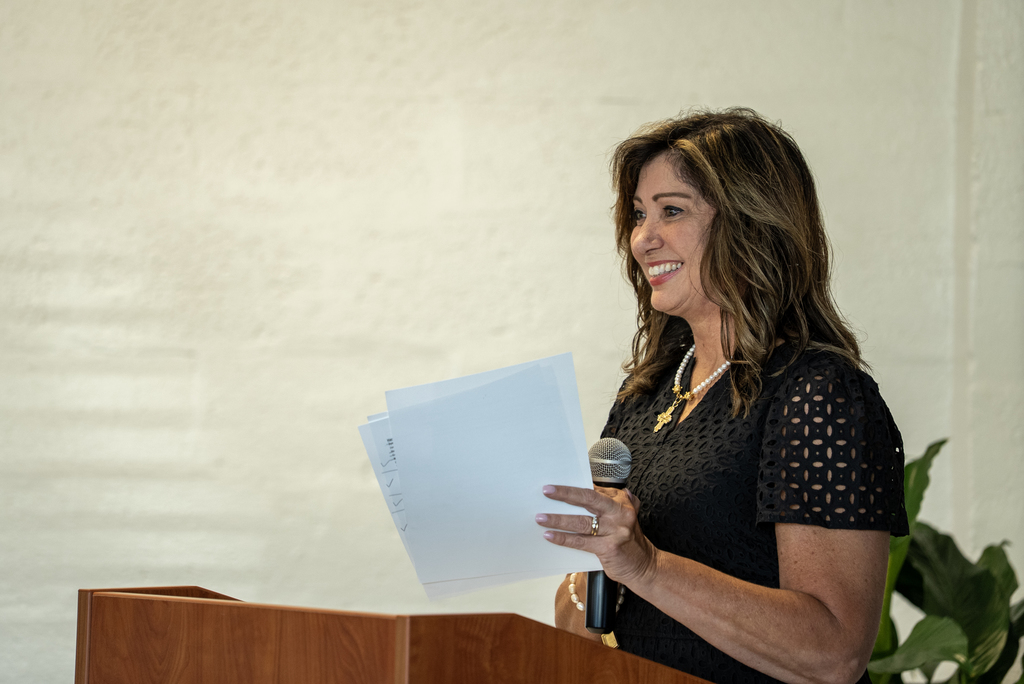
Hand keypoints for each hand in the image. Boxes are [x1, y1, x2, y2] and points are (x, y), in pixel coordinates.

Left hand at [536, 484, 657, 585]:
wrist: (645, 566)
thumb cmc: (629, 541)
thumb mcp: (625, 516)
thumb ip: (611, 502)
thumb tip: (588, 487)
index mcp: (622, 502)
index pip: (594, 490)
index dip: (574, 487)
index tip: (556, 486)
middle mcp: (620, 513)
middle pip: (588, 498)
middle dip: (565, 494)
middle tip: (547, 491)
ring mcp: (615, 531)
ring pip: (581, 521)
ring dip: (558, 519)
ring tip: (541, 517)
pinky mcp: (609, 548)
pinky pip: (581, 541)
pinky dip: (563, 538)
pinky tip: (550, 536)